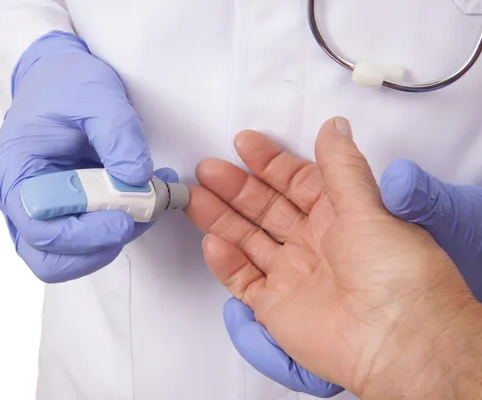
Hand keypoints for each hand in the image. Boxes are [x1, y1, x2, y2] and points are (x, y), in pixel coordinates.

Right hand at [0, 31, 174, 282]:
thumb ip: (118, 135)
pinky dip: (117, 229)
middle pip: (47, 257)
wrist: (60, 80)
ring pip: (67, 258)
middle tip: (135, 221)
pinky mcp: (63, 213)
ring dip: (111, 242)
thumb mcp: (98, 96)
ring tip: (146, 206)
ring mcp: (39, 211)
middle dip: (96, 248)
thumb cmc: (68, 86)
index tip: (125, 221)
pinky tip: (143, 200)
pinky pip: (85, 241)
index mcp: (14, 170)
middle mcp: (19, 199)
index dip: (83, 235)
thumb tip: (137, 178)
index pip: (38, 228)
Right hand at [185, 118, 481, 397]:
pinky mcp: (275, 307)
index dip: (269, 162)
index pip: (296, 182)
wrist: (394, 340)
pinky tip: (213, 242)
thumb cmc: (393, 269)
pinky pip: (243, 280)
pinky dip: (226, 262)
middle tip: (206, 169)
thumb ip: (342, 166)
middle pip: (265, 209)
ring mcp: (292, 275)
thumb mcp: (369, 205)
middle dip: (235, 187)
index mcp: (338, 217)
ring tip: (192, 196)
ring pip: (247, 240)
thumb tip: (334, 125)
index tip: (243, 142)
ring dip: (220, 218)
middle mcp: (313, 243)